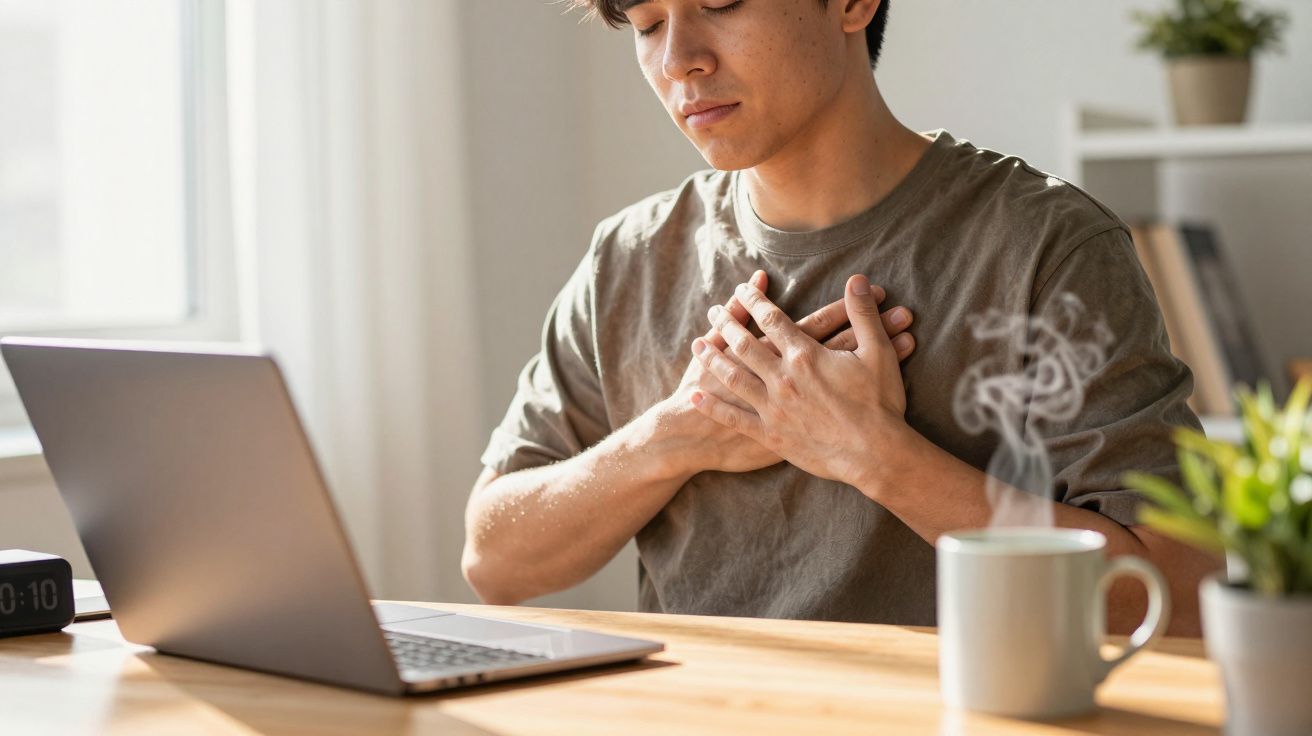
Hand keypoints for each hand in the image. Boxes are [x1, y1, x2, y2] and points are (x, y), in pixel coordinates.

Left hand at [689, 274, 913, 487]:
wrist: (875, 454)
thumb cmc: (880, 403)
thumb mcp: (878, 352)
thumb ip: (863, 313)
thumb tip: (858, 279)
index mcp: (805, 355)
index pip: (772, 320)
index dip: (754, 301)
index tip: (741, 289)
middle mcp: (782, 378)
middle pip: (745, 344)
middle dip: (726, 324)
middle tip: (712, 311)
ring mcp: (773, 407)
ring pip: (733, 376)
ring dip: (713, 358)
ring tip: (697, 344)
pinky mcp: (770, 435)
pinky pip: (734, 418)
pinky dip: (712, 406)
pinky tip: (695, 394)